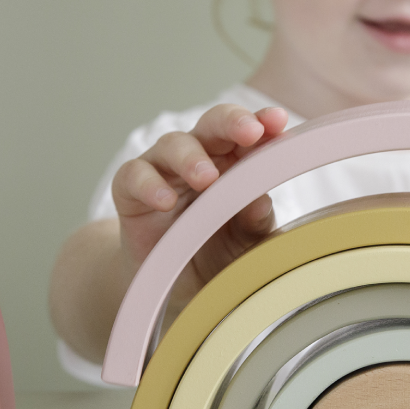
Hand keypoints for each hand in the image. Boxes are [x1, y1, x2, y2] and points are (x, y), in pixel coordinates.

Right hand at [113, 103, 288, 311]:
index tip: (278, 121)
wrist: (173, 288)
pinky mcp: (131, 191)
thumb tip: (261, 203)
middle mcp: (199, 157)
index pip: (250, 134)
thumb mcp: (245, 245)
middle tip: (250, 132)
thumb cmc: (216, 254)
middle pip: (213, 125)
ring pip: (173, 144)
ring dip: (191, 157)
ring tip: (206, 179)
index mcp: (235, 163)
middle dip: (232, 123)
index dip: (263, 123)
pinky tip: (165, 201)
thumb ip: (256, 224)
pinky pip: (134, 175)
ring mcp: (164, 170)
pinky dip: (149, 184)